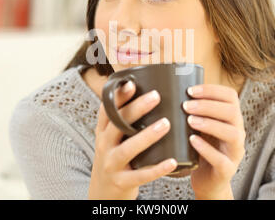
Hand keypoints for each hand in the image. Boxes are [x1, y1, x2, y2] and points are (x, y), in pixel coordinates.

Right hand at [88, 81, 177, 199]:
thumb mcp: (111, 138)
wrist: (103, 192)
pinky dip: (156, 169)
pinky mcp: (121, 182)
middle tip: (156, 96)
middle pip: (117, 124)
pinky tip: (171, 162)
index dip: (118, 96)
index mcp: (103, 132)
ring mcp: (111, 164)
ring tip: (166, 124)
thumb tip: (145, 92)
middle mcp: (104, 146)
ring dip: (147, 136)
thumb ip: (122, 120)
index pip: (106, 110)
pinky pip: (141, 176)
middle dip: (136, 109)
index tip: (131, 83)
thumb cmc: (114, 157)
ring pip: (128, 148)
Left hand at [183, 84, 245, 199]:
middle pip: (232, 112)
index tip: (190, 90)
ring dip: (210, 124)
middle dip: (208, 106)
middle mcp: (238, 132)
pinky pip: (221, 159)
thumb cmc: (201, 147)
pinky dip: (206, 148)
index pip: (230, 96)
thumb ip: (193, 111)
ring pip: (232, 133)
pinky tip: (192, 141)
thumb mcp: (199, 126)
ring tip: (189, 121)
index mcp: (231, 118)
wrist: (207, 180)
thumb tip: (168, 88)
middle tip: (186, 105)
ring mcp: (234, 151)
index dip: (212, 90)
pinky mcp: (227, 169)